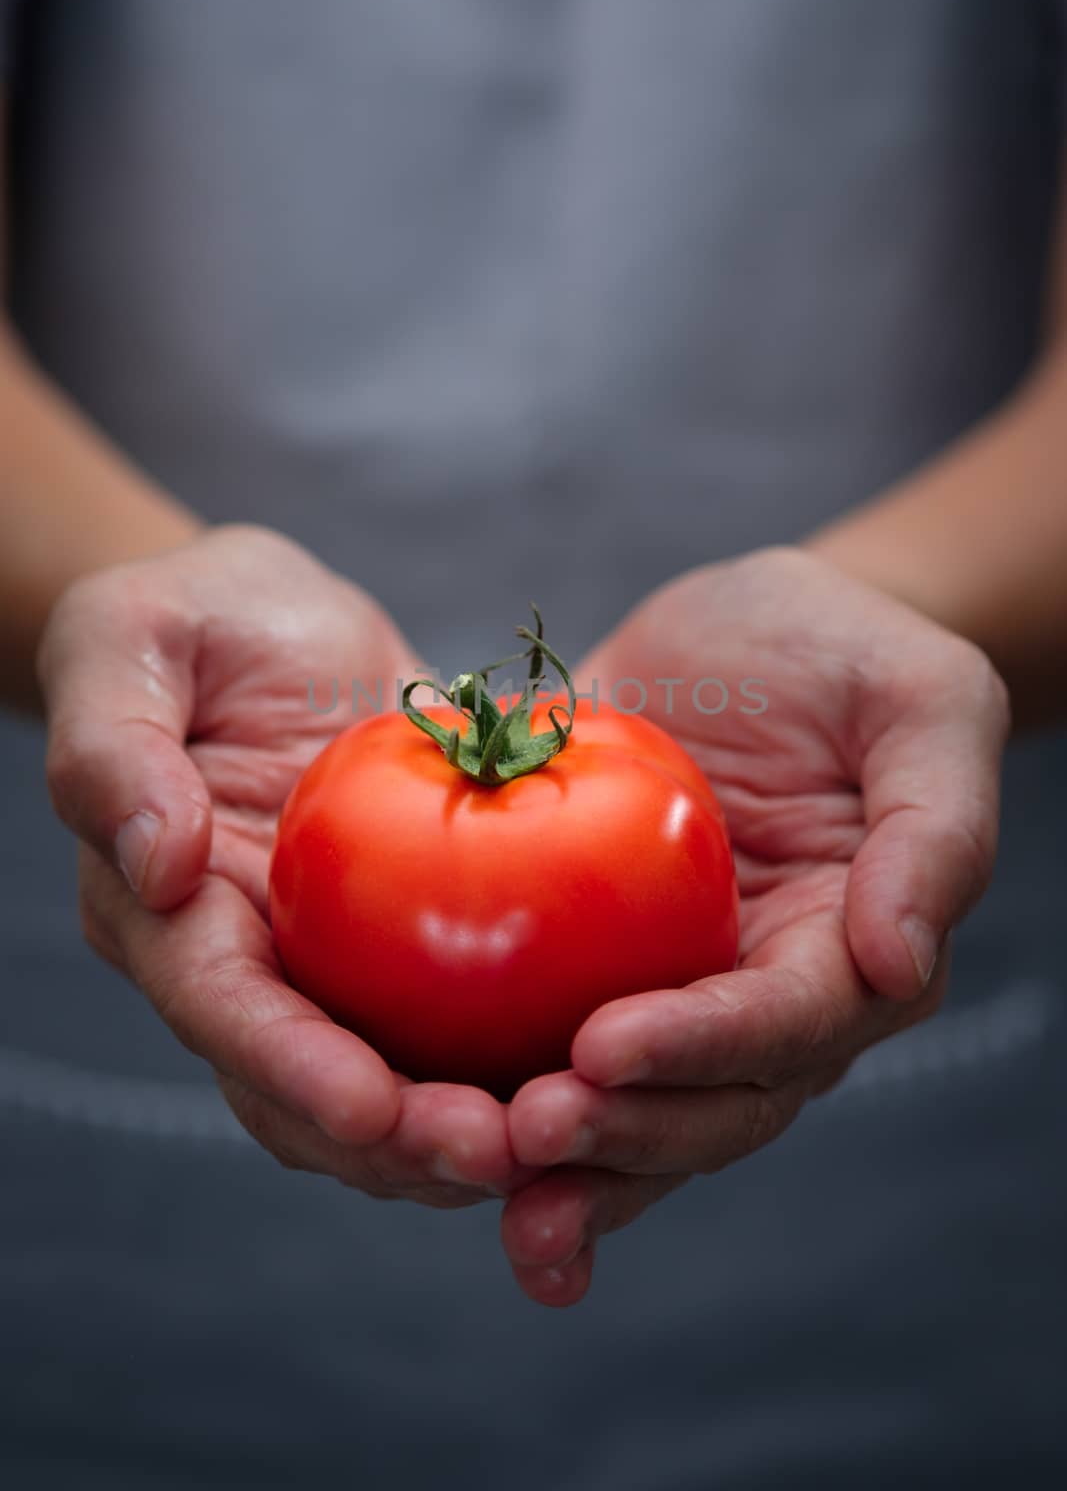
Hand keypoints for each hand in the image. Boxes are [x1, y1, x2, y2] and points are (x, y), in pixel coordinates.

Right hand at [39, 525, 531, 1204]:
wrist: (276, 621)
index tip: (374, 1110)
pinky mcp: (399, 949)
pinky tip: (592, 1075)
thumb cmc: (194, 615)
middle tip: (498, 1153)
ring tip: (558, 1141)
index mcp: (160, 909)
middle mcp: (239, 962)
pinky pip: (451, 1025)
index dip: (291, 1070)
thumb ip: (114, 745)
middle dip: (392, 1144)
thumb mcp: (126, 638)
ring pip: (382, 1088)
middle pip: (304, 1090)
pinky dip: (507, 1063)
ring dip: (458, 1132)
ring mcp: (324, 966)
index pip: (220, 1009)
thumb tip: (160, 862)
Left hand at [502, 547, 1009, 1303]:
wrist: (741, 631)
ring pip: (635, 1111)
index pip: (787, 1024)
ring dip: (565, 1164)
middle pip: (709, 1106)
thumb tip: (902, 964)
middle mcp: (771, 1000)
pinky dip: (501, 1105)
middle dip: (623, 1134)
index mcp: (856, 953)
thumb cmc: (843, 647)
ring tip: (478, 1171)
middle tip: (526, 1130)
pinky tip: (423, 1139)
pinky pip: (554, 1050)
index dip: (702, 1048)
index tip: (603, 1049)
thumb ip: (936, 828)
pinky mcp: (599, 972)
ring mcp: (681, 994)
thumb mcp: (923, 699)